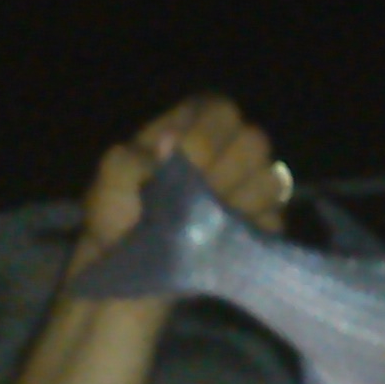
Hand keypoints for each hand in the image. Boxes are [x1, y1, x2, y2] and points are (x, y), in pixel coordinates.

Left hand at [70, 94, 289, 275]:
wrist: (125, 272)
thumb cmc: (116, 217)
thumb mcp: (109, 185)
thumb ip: (130, 160)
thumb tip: (169, 144)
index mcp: (191, 130)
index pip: (221, 111)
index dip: (206, 134)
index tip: (181, 162)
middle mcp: (226, 153)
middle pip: (255, 141)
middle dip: (225, 171)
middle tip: (194, 197)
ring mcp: (249, 189)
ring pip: (273, 180)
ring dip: (240, 202)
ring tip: (205, 222)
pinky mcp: (260, 227)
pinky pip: (275, 222)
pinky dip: (250, 232)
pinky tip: (220, 242)